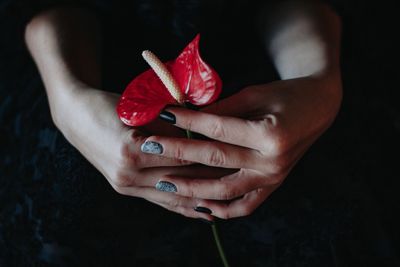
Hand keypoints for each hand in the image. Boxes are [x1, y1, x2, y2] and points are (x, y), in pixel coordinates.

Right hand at [54, 87, 231, 220]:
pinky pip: (160, 201)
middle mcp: (128, 174)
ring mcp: (125, 184)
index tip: (236, 154)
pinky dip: (183, 207)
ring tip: (230, 202)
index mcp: (131, 150)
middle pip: (180, 180)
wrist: (77, 116)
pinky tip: (204, 212)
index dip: (211, 156)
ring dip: (201, 200)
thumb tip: (203, 134)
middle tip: (242, 178)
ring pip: (173, 196)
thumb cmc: (109, 106)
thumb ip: (172, 125)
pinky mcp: (125, 189)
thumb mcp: (141, 110)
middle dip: (212, 181)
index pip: (182, 157)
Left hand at [141, 75, 341, 218]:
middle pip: (216, 159)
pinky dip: (223, 209)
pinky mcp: (273, 186)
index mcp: (271, 134)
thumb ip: (221, 108)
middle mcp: (272, 162)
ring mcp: (273, 178)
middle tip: (148, 147)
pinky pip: (245, 206)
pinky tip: (201, 206)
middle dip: (178, 152)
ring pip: (225, 190)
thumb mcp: (255, 94)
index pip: (218, 129)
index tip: (162, 115)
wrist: (318, 108)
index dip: (188, 121)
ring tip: (163, 182)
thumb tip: (185, 115)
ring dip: (192, 187)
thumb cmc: (286, 95)